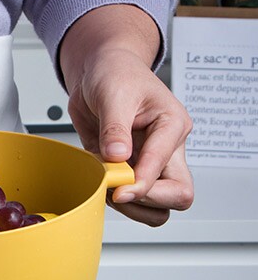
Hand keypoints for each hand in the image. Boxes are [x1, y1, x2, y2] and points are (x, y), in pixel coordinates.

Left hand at [66, 47, 192, 226]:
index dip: (142, 186)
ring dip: (133, 208)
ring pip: (159, 207)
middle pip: (178, 195)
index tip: (118, 191)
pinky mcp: (133, 172)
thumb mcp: (112, 93)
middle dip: (147, 202)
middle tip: (117, 193)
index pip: (166, 169)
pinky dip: (119, 204)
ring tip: (107, 188)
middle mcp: (168, 148)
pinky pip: (135, 203)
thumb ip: (115, 127)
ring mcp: (151, 164)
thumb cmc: (115, 73)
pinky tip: (103, 184)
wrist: (100, 72)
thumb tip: (117, 156)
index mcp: (172, 125)